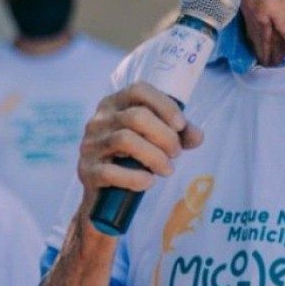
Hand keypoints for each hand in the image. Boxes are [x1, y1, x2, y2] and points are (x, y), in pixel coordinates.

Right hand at [77, 82, 202, 200]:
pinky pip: (111, 172)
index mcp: (114, 104)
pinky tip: (148, 182)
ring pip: (125, 140)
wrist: (104, 194)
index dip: (164, 105)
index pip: (138, 90)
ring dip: (155, 156)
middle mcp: (98, 120)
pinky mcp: (86, 171)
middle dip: (165, 136)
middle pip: (136, 116)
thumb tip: (198, 136)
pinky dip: (135, 177)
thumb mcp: (154, 142)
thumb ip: (177, 135)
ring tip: (167, 169)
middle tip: (176, 153)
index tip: (181, 125)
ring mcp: (89, 145)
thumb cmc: (131, 159)